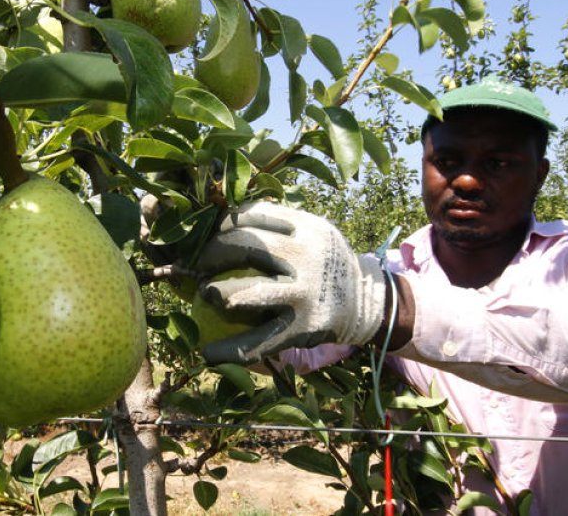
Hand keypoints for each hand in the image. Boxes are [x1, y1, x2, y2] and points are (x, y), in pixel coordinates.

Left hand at [191, 201, 387, 363]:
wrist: (366, 302)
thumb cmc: (324, 265)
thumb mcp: (313, 234)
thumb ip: (278, 228)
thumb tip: (222, 224)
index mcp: (307, 227)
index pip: (252, 215)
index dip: (223, 225)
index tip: (213, 236)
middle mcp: (307, 256)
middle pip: (246, 247)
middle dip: (213, 255)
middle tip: (201, 267)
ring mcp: (305, 292)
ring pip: (249, 291)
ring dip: (218, 293)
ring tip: (205, 294)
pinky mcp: (304, 327)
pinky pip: (260, 340)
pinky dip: (230, 349)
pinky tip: (208, 353)